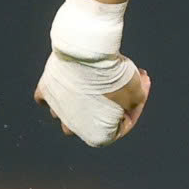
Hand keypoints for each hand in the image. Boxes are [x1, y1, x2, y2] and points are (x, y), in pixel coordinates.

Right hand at [34, 56, 151, 145]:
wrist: (89, 53)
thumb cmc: (115, 77)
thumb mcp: (136, 91)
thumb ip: (136, 100)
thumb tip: (133, 97)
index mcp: (98, 135)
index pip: (122, 126)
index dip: (136, 107)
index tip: (143, 87)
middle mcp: (72, 126)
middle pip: (90, 122)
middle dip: (106, 109)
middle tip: (118, 89)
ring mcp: (57, 108)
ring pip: (66, 112)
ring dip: (80, 101)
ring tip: (94, 83)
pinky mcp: (46, 89)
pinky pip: (45, 97)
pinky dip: (54, 94)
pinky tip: (61, 88)